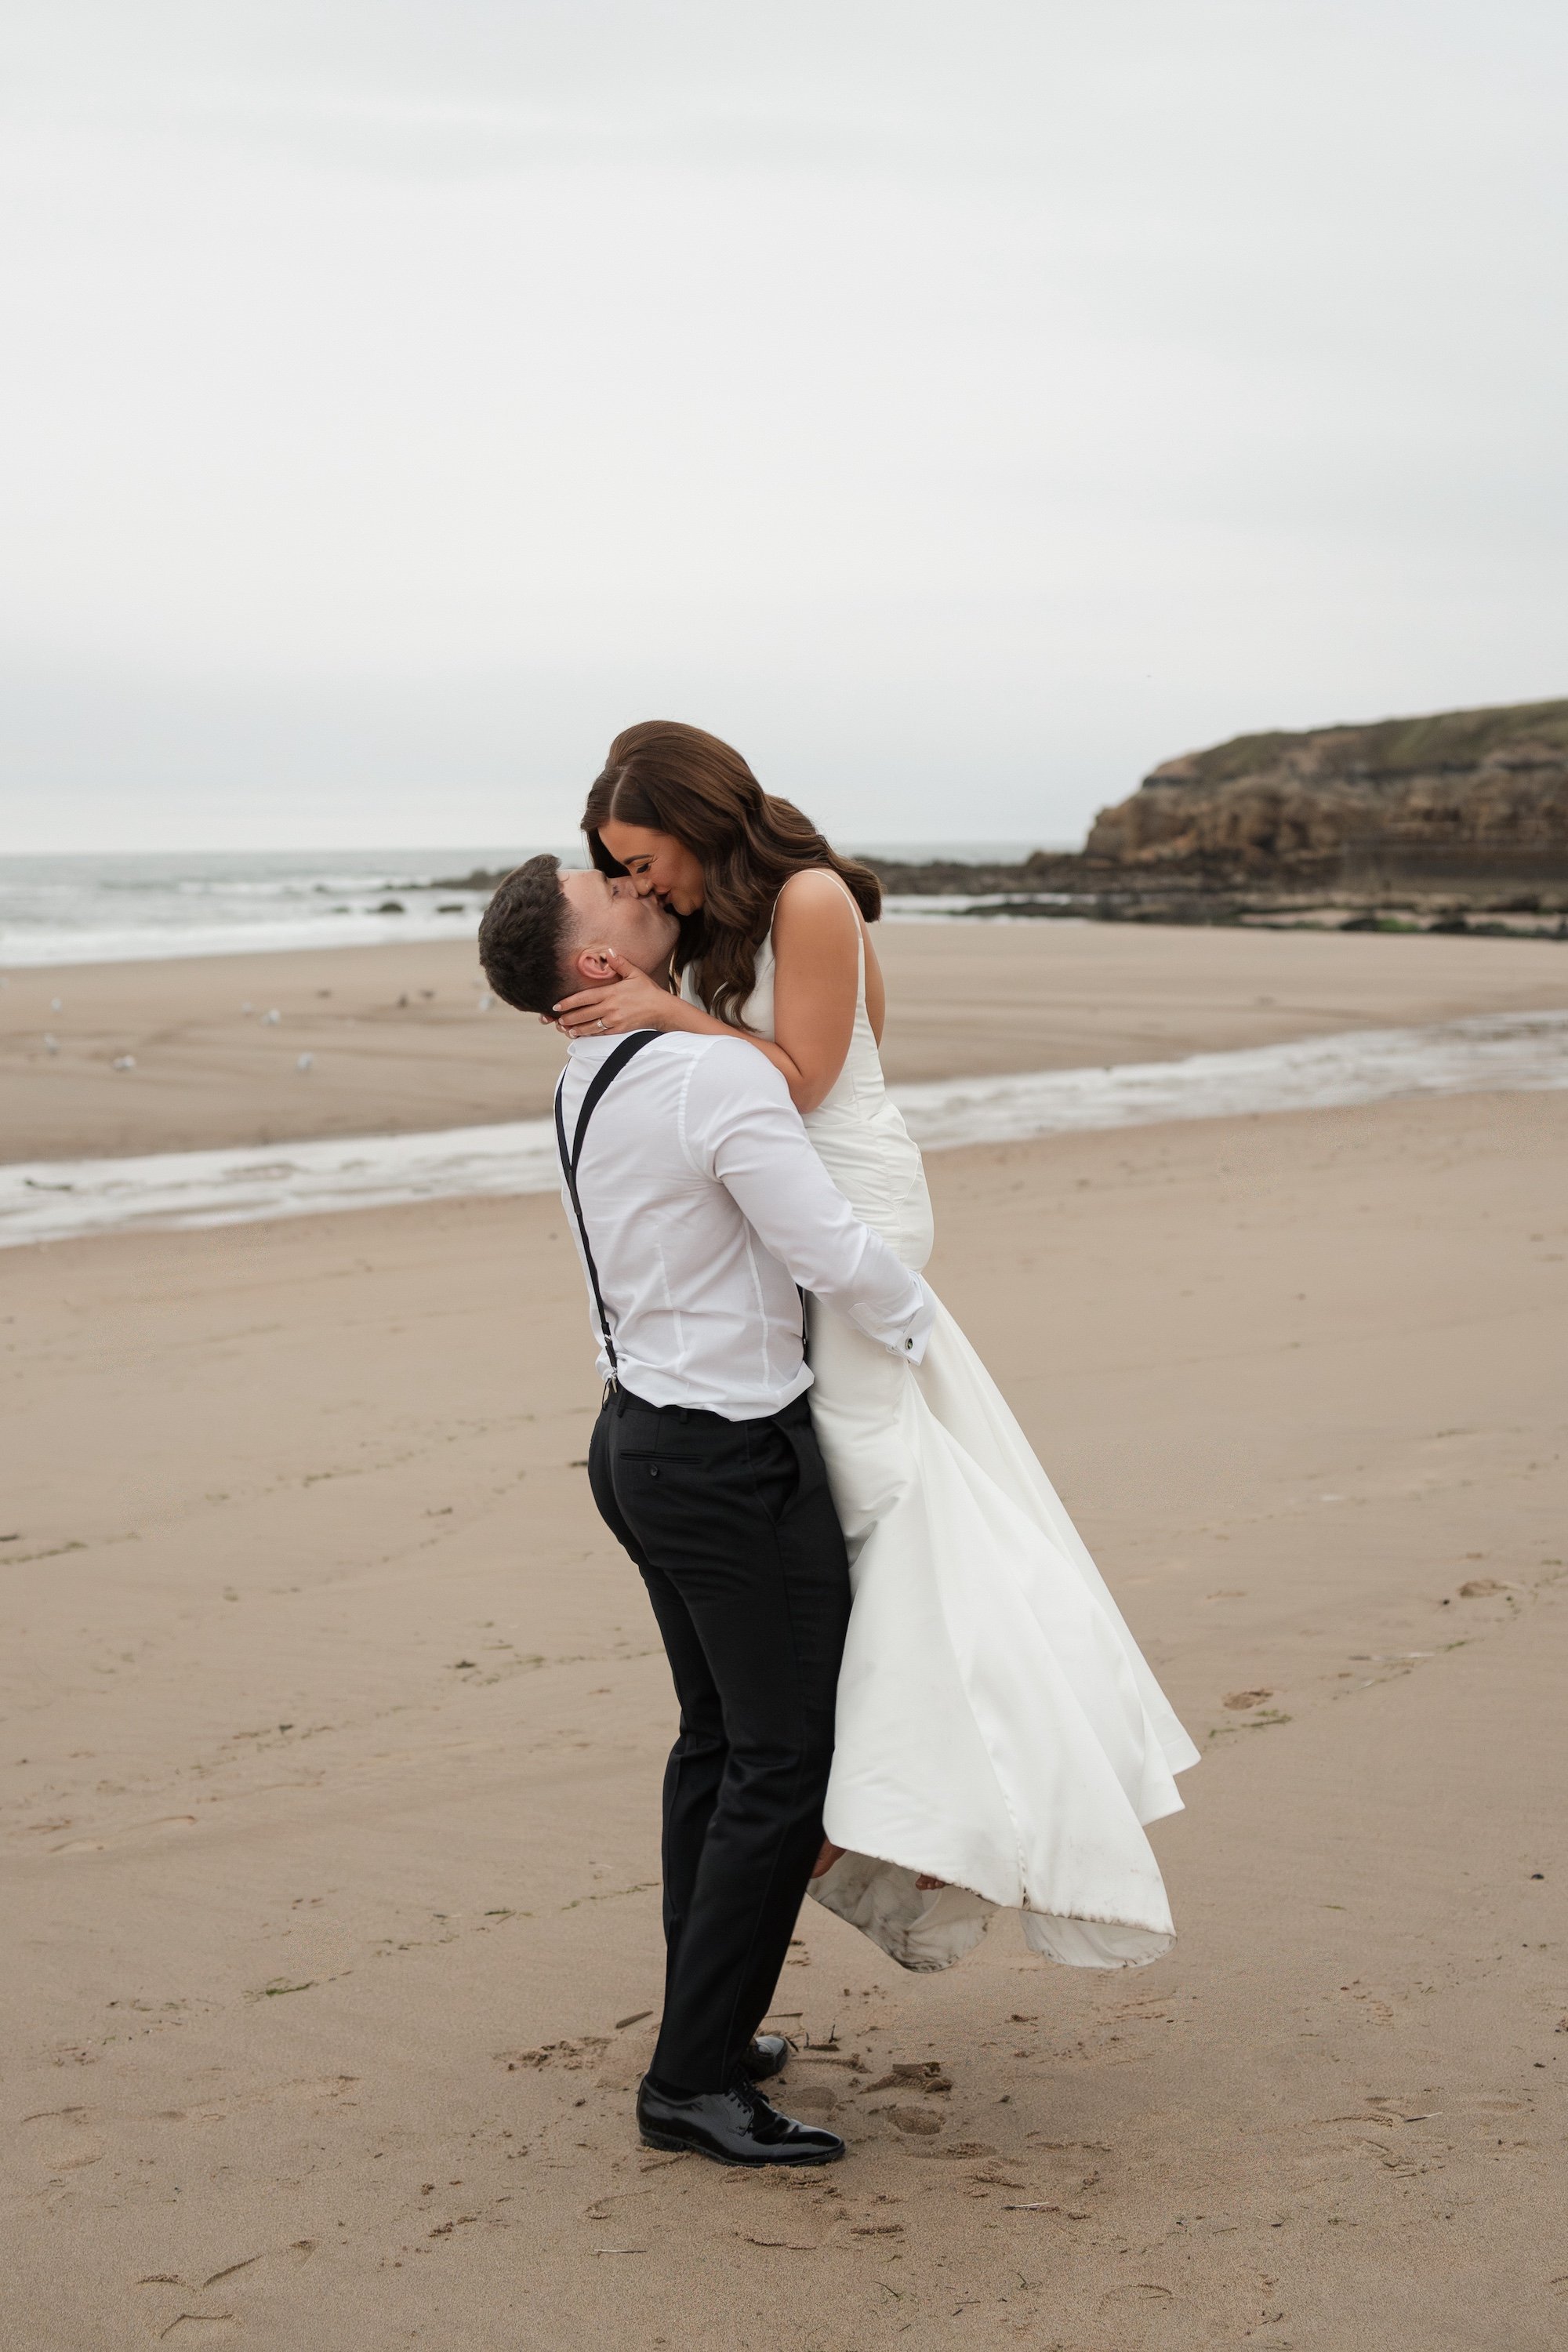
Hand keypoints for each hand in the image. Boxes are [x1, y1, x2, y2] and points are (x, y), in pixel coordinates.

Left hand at [550, 954, 676, 1038]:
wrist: (661, 1009)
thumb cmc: (648, 991)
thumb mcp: (635, 973)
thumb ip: (620, 963)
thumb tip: (609, 951)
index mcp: (611, 993)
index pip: (584, 998)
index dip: (568, 1003)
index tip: (557, 1005)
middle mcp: (610, 1008)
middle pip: (583, 1014)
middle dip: (568, 1017)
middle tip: (558, 1019)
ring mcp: (614, 1021)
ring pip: (590, 1026)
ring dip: (576, 1028)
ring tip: (566, 1028)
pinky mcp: (619, 1030)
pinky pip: (600, 1034)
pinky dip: (589, 1034)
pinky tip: (582, 1034)